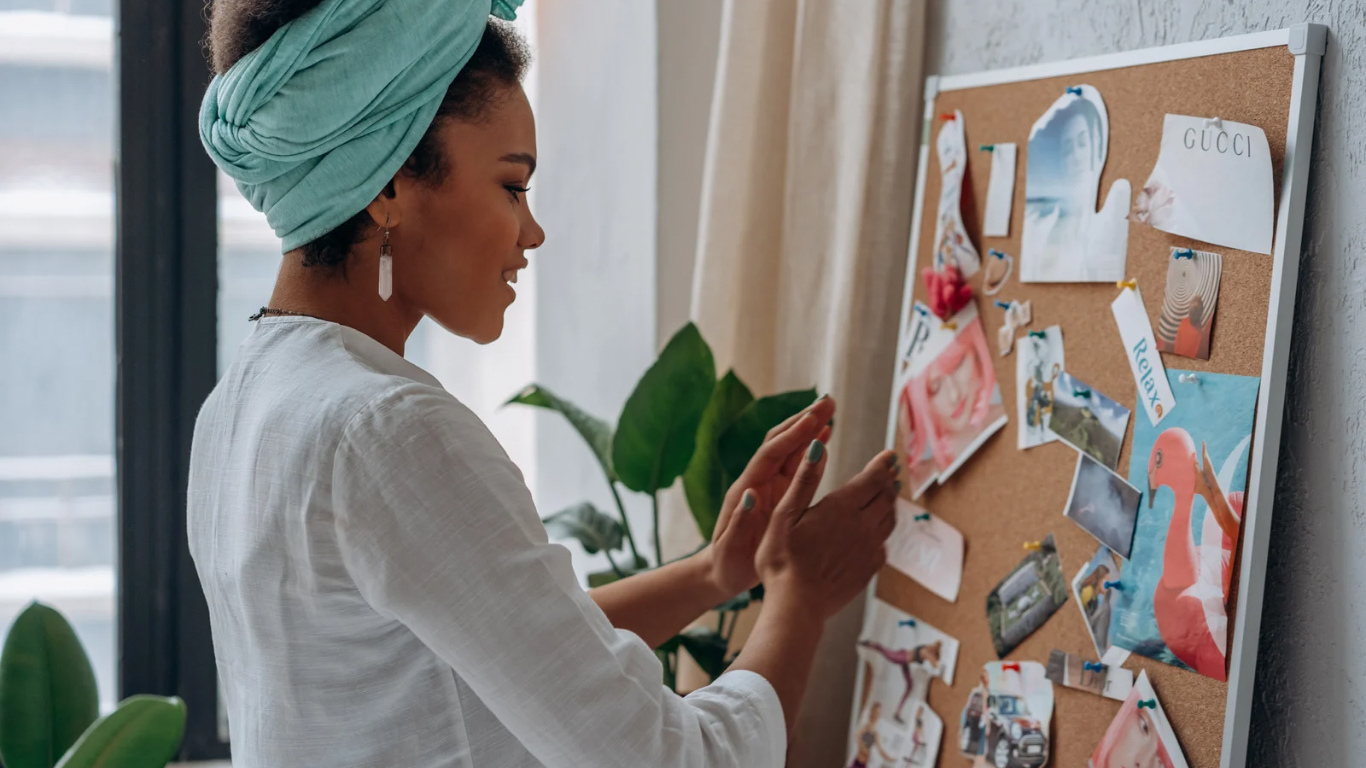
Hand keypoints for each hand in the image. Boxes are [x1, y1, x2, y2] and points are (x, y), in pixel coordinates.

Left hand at [703, 396, 835, 597]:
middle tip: (828, 401)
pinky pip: (796, 465)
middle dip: (803, 420)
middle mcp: (758, 481)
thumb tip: (750, 494)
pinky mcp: (779, 493)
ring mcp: (769, 485)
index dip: (791, 436)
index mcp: (746, 490)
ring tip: (830, 409)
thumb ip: (740, 521)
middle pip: (781, 441)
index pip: (770, 454)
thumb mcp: (730, 547)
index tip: (812, 419)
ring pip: (790, 449)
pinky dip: (811, 449)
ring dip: (809, 428)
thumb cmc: (726, 564)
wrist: (721, 572)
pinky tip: (825, 437)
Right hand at [755, 444, 898, 621]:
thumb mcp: (784, 514)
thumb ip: (804, 479)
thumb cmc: (782, 560)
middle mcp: (862, 526)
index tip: (889, 456)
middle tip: (890, 472)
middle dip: (888, 481)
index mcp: (841, 508)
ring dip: (890, 504)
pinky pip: (884, 544)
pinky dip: (883, 531)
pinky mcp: (868, 569)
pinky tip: (876, 532)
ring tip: (888, 496)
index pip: (871, 479)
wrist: (796, 605)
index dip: (882, 465)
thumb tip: (818, 447)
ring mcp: (868, 549)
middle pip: (885, 497)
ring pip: (889, 520)